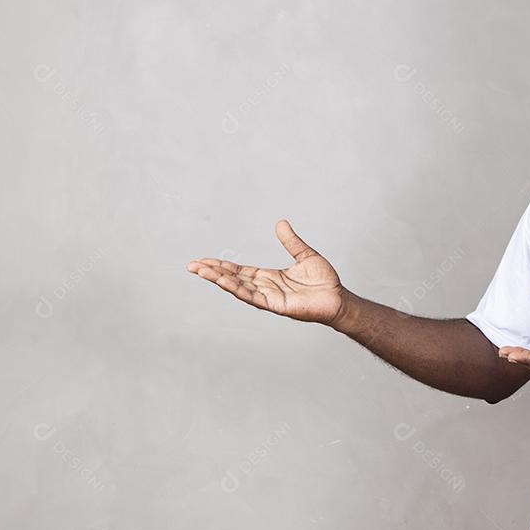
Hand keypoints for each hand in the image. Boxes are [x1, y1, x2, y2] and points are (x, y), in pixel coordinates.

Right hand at [186, 219, 348, 326]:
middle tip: (191, 266)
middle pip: (233, 279)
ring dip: (219, 280)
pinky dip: (237, 289)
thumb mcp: (305, 255)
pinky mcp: (276, 305)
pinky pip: (252, 297)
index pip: (239, 271)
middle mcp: (265, 288)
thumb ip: (291, 241)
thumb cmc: (324, 281)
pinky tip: (223, 283)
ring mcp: (269, 297)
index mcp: (269, 277)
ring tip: (200, 272)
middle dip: (212, 272)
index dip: (221, 266)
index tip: (203, 260)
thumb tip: (280, 223)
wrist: (338, 297)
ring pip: (238, 288)